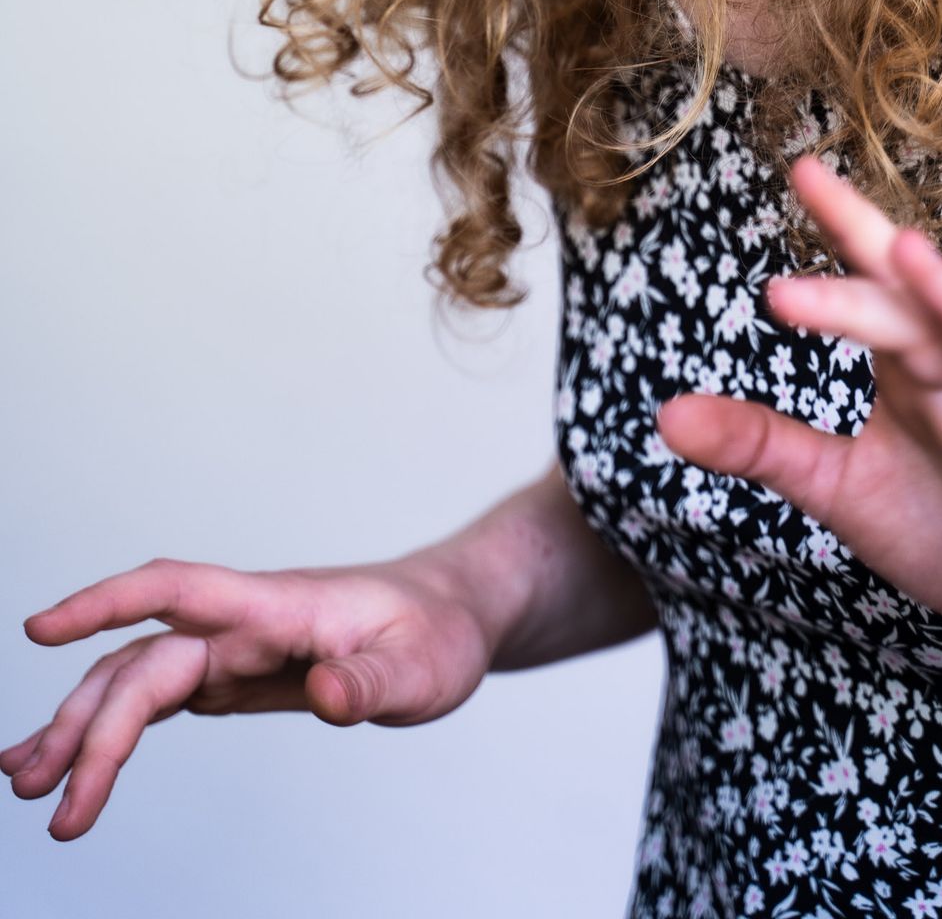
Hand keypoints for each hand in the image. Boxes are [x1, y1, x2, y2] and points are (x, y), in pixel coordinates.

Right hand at [3, 548, 494, 839]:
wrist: (452, 614)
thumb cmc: (438, 632)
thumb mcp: (424, 666)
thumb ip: (373, 682)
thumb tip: (327, 697)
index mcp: (279, 606)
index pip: (178, 590)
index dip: (108, 603)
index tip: (40, 630)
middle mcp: (244, 623)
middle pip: (146, 662)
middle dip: (87, 723)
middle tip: (44, 797)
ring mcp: (234, 649)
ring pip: (137, 678)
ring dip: (80, 725)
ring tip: (26, 784)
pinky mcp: (236, 677)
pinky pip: (158, 698)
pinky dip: (110, 728)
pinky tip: (74, 763)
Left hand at [655, 153, 941, 693]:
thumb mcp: (841, 488)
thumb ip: (763, 445)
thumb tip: (664, 413)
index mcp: (918, 372)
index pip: (878, 288)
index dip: (846, 228)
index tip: (800, 171)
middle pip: (920, 313)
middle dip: (863, 283)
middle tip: (791, 267)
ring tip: (909, 259)